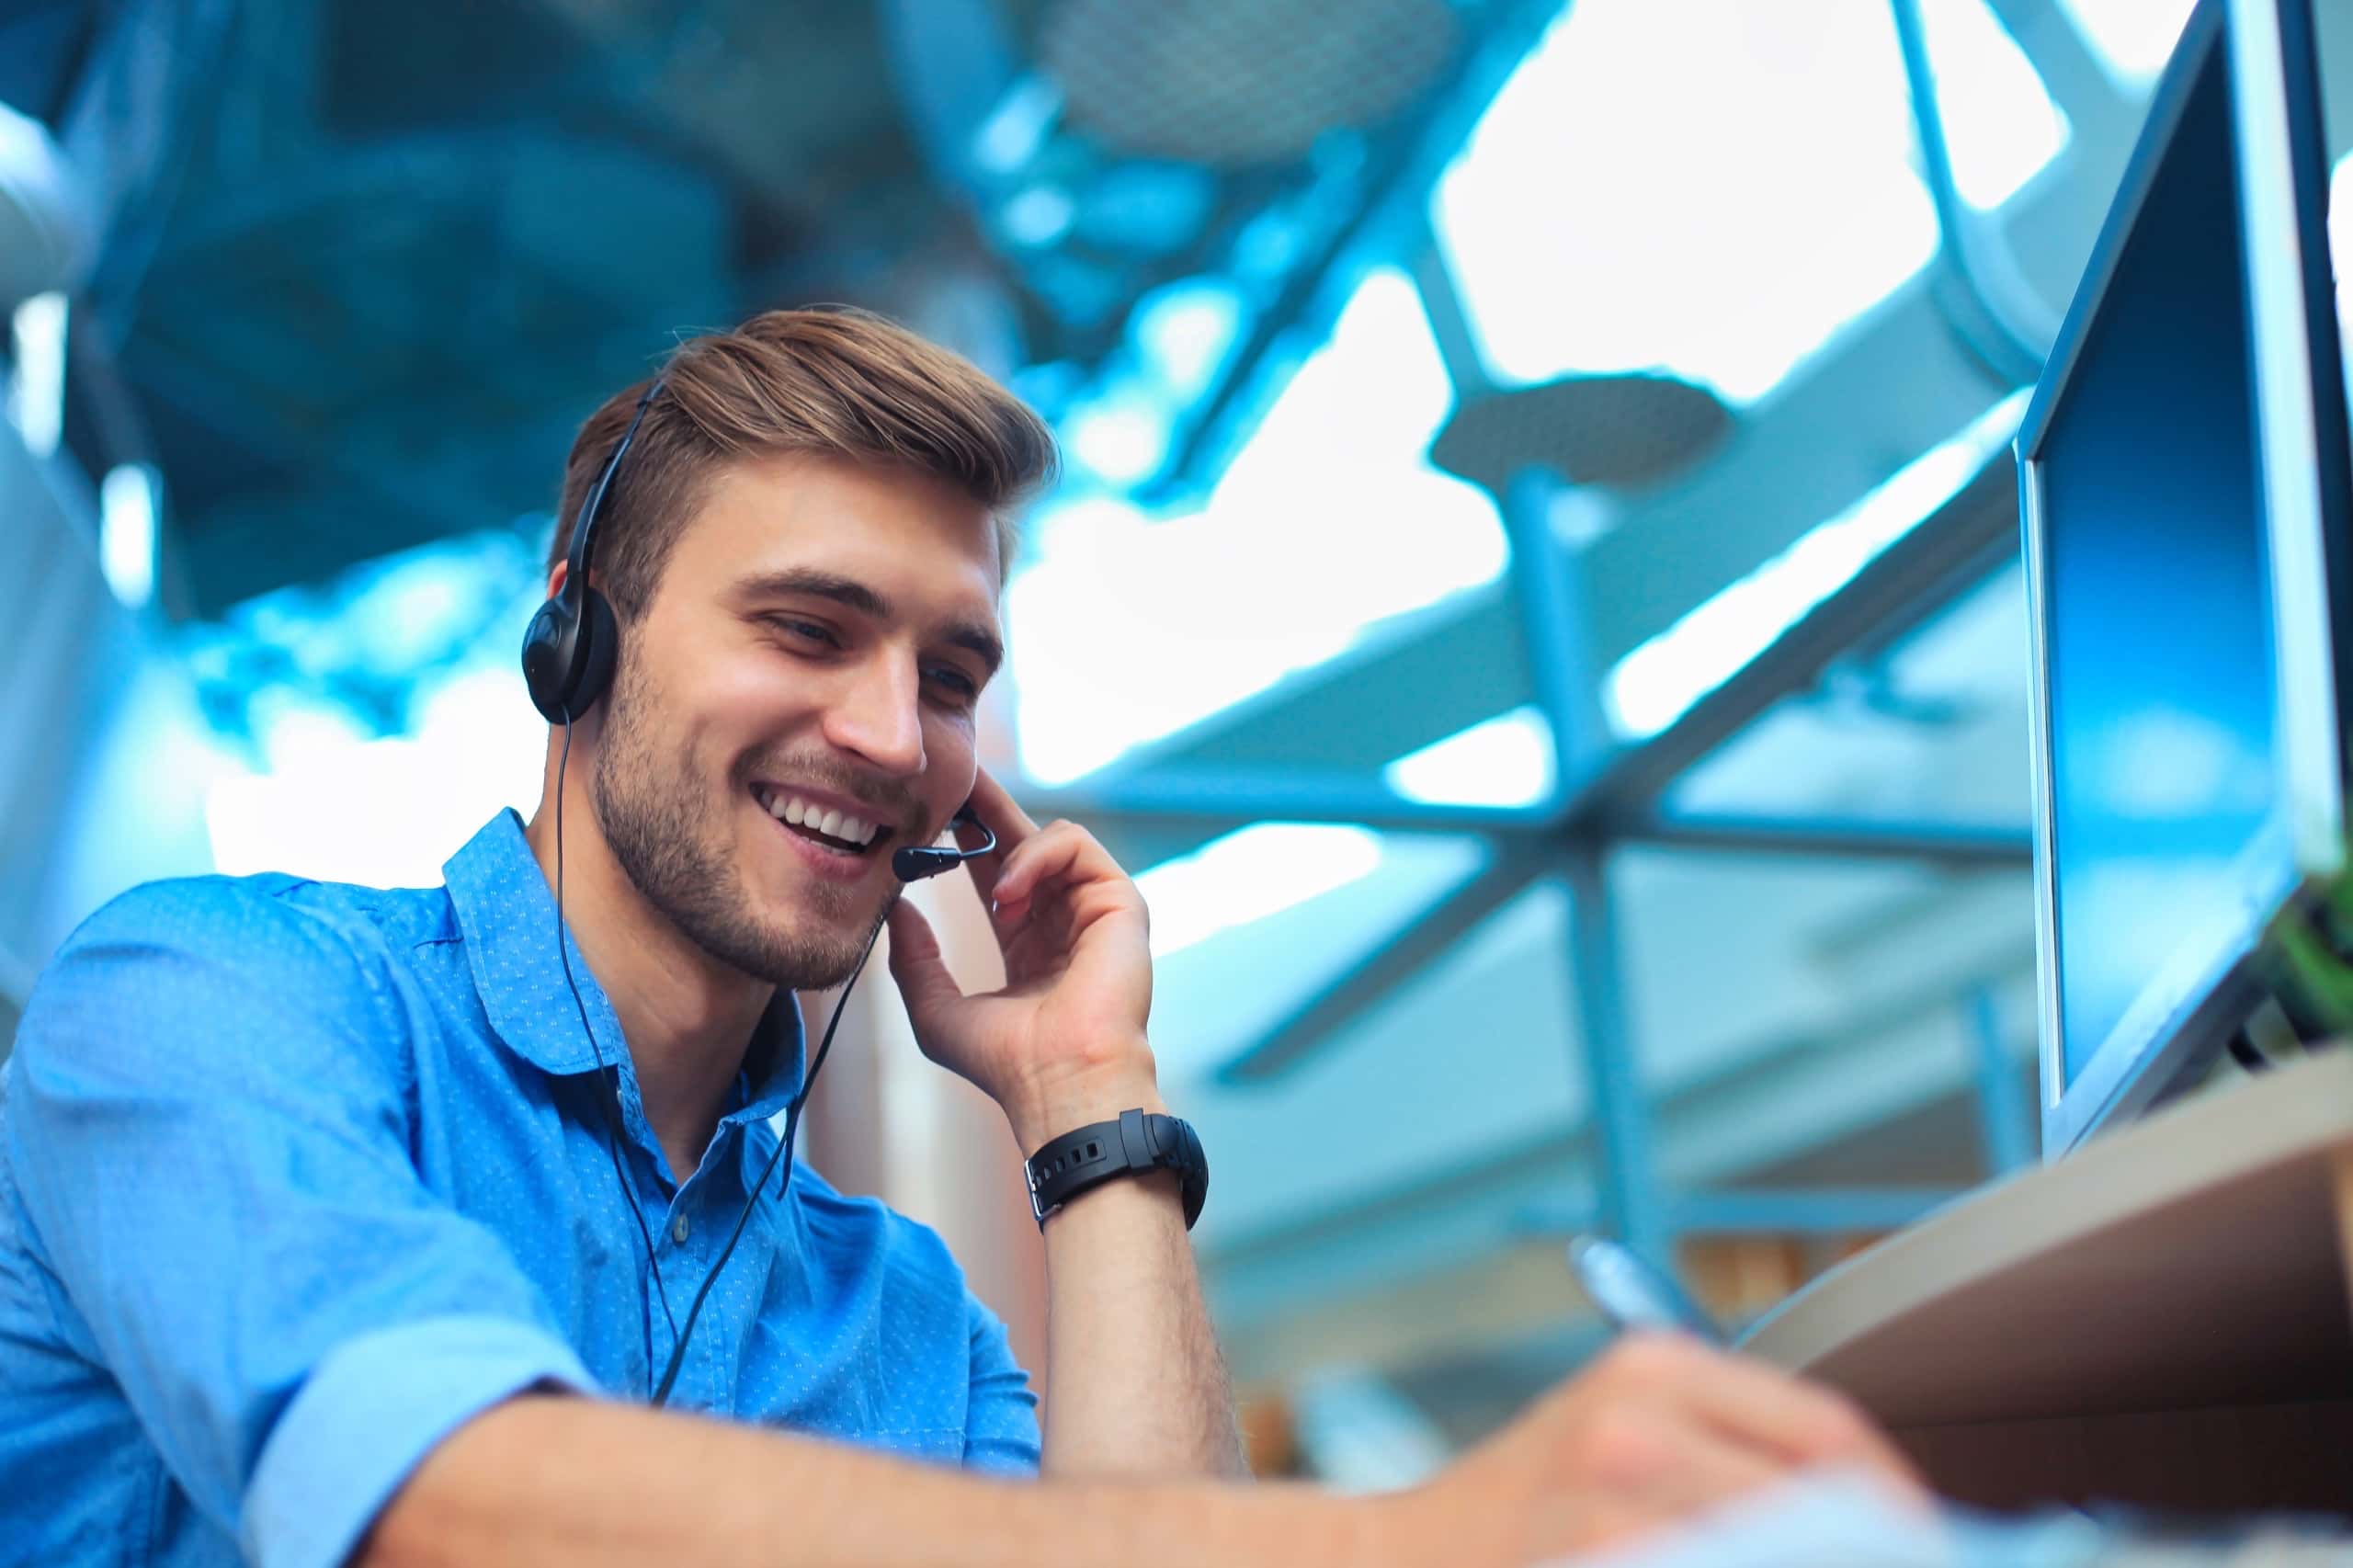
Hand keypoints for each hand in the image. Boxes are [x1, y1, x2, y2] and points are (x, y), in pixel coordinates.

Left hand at [885, 765, 1158, 1150]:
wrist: (1059, 1081)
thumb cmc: (1005, 1061)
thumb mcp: (936, 1010)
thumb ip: (913, 959)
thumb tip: (895, 909)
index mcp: (1028, 942)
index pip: (995, 870)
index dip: (965, 838)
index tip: (928, 814)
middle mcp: (1064, 919)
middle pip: (1024, 839)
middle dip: (987, 805)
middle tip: (950, 776)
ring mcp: (1094, 909)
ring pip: (1053, 835)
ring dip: (1010, 851)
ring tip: (993, 895)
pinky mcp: (1120, 901)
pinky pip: (1076, 844)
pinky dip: (1038, 856)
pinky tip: (1010, 894)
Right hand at [1376, 1333, 1927, 1565]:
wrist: (1387, 1565)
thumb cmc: (1519, 1516)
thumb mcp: (1621, 1441)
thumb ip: (1734, 1461)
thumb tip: (1882, 1522)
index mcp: (1653, 1368)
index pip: (1828, 1433)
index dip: (1900, 1505)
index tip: (1930, 1545)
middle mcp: (1631, 1420)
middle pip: (1817, 1506)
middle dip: (1869, 1553)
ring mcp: (1606, 1499)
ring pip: (1774, 1550)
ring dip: (1814, 1565)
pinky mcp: (1593, 1556)